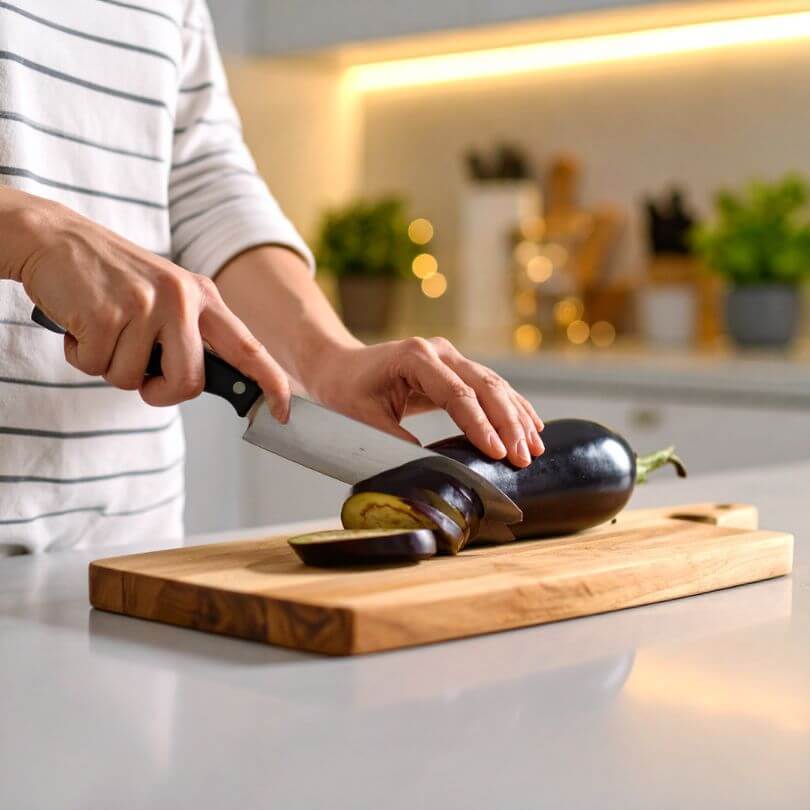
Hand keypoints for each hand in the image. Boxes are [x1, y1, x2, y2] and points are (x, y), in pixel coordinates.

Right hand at [2, 190, 289, 417]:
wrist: (54, 237)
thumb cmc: (110, 277)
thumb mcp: (163, 296)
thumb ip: (187, 334)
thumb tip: (200, 381)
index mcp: (202, 296)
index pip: (247, 346)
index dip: (271, 382)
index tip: (283, 410)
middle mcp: (181, 299)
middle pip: (188, 383)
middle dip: (160, 393)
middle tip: (139, 376)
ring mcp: (144, 304)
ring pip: (131, 380)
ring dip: (108, 365)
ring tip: (101, 327)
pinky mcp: (106, 313)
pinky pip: (95, 366)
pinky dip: (81, 355)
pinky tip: (81, 322)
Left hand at [307, 337, 543, 467]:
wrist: (339, 365)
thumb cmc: (346, 391)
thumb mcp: (362, 419)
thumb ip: (394, 441)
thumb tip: (429, 468)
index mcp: (415, 358)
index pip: (457, 394)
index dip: (480, 425)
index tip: (498, 453)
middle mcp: (438, 351)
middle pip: (484, 385)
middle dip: (507, 423)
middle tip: (523, 457)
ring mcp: (449, 356)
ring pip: (493, 384)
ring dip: (516, 416)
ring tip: (534, 447)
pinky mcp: (454, 367)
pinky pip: (489, 386)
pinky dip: (511, 406)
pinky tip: (530, 425)